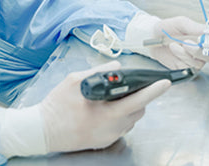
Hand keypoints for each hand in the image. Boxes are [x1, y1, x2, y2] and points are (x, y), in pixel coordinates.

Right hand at [40, 60, 169, 152]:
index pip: (137, 100)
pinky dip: (121, 116)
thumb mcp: (75, 80)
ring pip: (132, 119)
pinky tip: (108, 108)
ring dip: (130, 107)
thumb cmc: (57, 104)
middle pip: (138, 110)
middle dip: (140, 97)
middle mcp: (110, 127)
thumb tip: (117, 67)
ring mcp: (108, 136)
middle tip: (133, 86)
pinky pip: (122, 127)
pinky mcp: (104, 141)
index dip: (153, 91)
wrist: (43, 130)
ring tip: (115, 97)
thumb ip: (99, 72)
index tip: (165, 82)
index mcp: (105, 112)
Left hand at [126, 14, 208, 70]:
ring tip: (175, 44)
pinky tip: (173, 49)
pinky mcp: (186, 67)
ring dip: (188, 53)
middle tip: (186, 42)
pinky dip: (182, 57)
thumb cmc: (166, 27)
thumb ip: (195, 27)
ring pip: (202, 60)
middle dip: (200, 49)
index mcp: (204, 34)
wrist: (150, 38)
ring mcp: (195, 58)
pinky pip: (190, 66)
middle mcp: (203, 47)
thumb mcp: (180, 22)